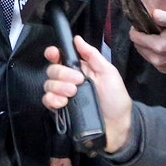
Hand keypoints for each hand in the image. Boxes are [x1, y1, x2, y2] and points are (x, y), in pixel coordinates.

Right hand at [43, 36, 132, 152]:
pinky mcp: (60, 111)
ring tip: (72, 94)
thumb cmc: (116, 98)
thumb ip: (92, 55)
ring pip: (48, 85)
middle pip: (52, 70)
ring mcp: (63, 96)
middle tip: (77, 82)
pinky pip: (47, 101)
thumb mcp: (108, 73)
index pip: (61, 58)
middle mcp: (69, 81)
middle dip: (62, 74)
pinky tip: (63, 103)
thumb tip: (77, 38)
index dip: (53, 53)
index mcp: (80, 69)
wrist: (118, 127)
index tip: (54, 53)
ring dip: (58, 87)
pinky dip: (52, 100)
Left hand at [129, 9, 165, 73]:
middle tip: (150, 30)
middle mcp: (157, 59)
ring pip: (143, 53)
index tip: (142, 25)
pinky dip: (153, 52)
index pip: (135, 38)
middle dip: (141, 37)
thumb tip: (151, 14)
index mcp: (159, 46)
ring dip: (146, 45)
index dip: (136, 29)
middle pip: (138, 46)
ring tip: (157, 37)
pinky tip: (162, 46)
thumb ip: (163, 16)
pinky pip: (151, 59)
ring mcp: (161, 66)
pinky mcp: (164, 70)